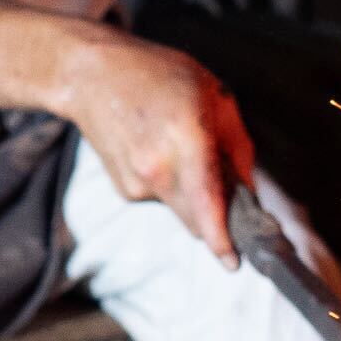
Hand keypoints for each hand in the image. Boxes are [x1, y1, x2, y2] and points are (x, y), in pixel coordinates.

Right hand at [56, 27, 252, 264]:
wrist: (92, 77)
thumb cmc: (159, 76)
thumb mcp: (215, 95)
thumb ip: (237, 147)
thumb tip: (248, 192)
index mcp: (186, 139)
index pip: (206, 205)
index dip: (222, 240)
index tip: (233, 263)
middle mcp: (158, 168)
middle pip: (198, 222)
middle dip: (216, 216)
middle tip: (225, 188)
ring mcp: (137, 183)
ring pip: (182, 211)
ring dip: (193, 195)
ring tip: (181, 149)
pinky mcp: (125, 191)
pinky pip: (162, 200)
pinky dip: (170, 186)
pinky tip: (158, 152)